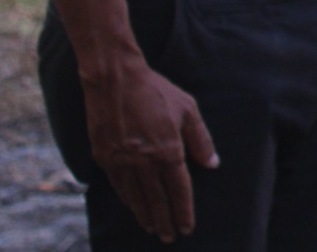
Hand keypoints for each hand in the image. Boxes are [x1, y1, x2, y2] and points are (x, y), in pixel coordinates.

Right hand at [84, 59, 218, 241]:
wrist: (115, 80)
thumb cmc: (156, 91)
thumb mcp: (188, 109)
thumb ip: (201, 139)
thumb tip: (212, 163)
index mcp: (168, 150)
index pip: (179, 189)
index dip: (183, 210)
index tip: (187, 227)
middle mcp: (144, 160)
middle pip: (156, 199)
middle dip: (164, 220)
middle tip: (169, 237)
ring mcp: (121, 160)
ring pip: (135, 197)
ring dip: (145, 215)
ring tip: (153, 228)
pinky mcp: (104, 156)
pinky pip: (118, 185)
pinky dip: (127, 200)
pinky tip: (133, 206)